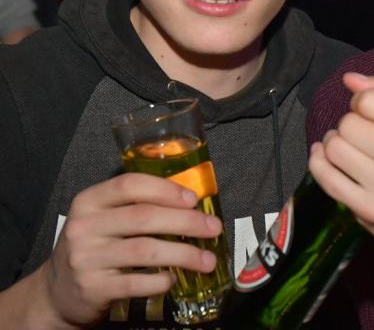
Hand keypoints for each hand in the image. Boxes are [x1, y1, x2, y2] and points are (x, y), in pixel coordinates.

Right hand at [39, 173, 221, 327]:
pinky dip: (161, 280)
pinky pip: (137, 283)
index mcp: (90, 200)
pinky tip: (174, 278)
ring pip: (145, 250)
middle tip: (213, 228)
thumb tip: (191, 201)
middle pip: (144, 217)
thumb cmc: (95, 244)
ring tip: (207, 259)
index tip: (194, 199)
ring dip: (183, 254)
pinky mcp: (93, 288)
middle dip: (186, 222)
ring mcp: (86, 258)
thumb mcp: (105, 217)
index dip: (165, 190)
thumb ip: (136, 205)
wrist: (57, 291)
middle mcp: (85, 226)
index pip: (130, 185)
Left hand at [309, 72, 373, 243]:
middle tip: (359, 133)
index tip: (367, 111)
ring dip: (333, 143)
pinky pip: (326, 177)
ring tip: (346, 147)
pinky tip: (327, 158)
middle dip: (349, 124)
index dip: (361, 101)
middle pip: (348, 124)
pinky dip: (319, 163)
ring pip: (334, 148)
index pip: (368, 100)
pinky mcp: (369, 211)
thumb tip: (349, 80)